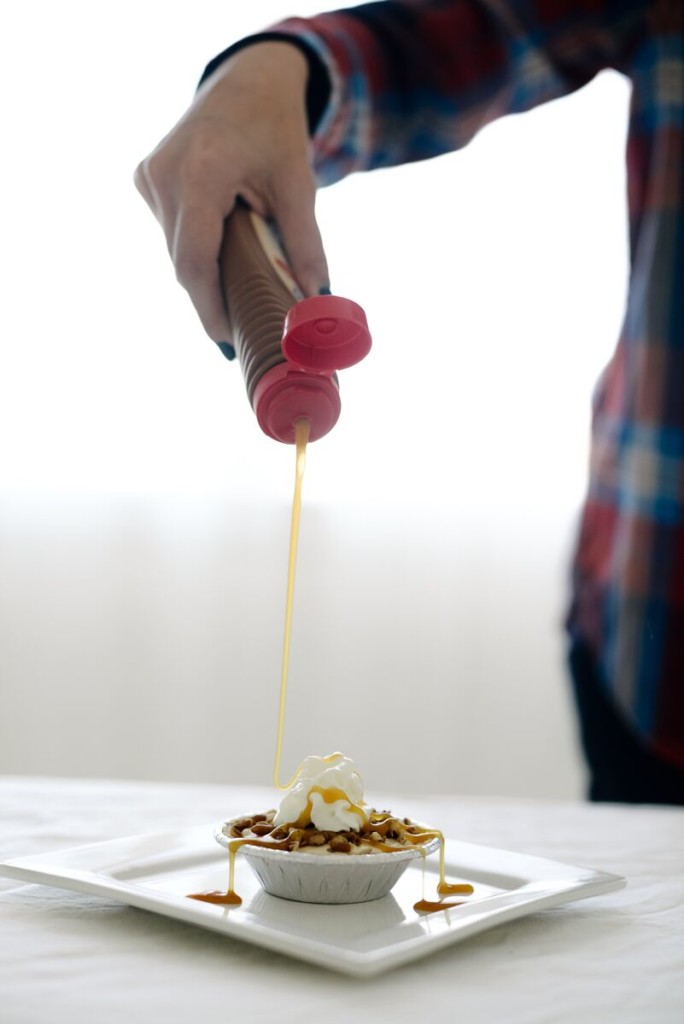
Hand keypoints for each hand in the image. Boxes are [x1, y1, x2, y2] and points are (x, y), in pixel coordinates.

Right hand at [134, 41, 329, 345]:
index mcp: (200, 173)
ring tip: (238, 291)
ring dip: (206, 273)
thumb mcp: (298, 185)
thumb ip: (305, 244)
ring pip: (176, 250)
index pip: (196, 262)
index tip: (228, 341)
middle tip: (242, 329)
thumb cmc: (275, 128)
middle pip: (185, 262)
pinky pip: (171, 232)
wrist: (248, 80)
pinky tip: (223, 251)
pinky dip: (197, 249)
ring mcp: (149, 177)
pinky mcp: (146, 179)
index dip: (210, 308)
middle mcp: (164, 175)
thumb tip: (317, 300)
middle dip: (212, 298)